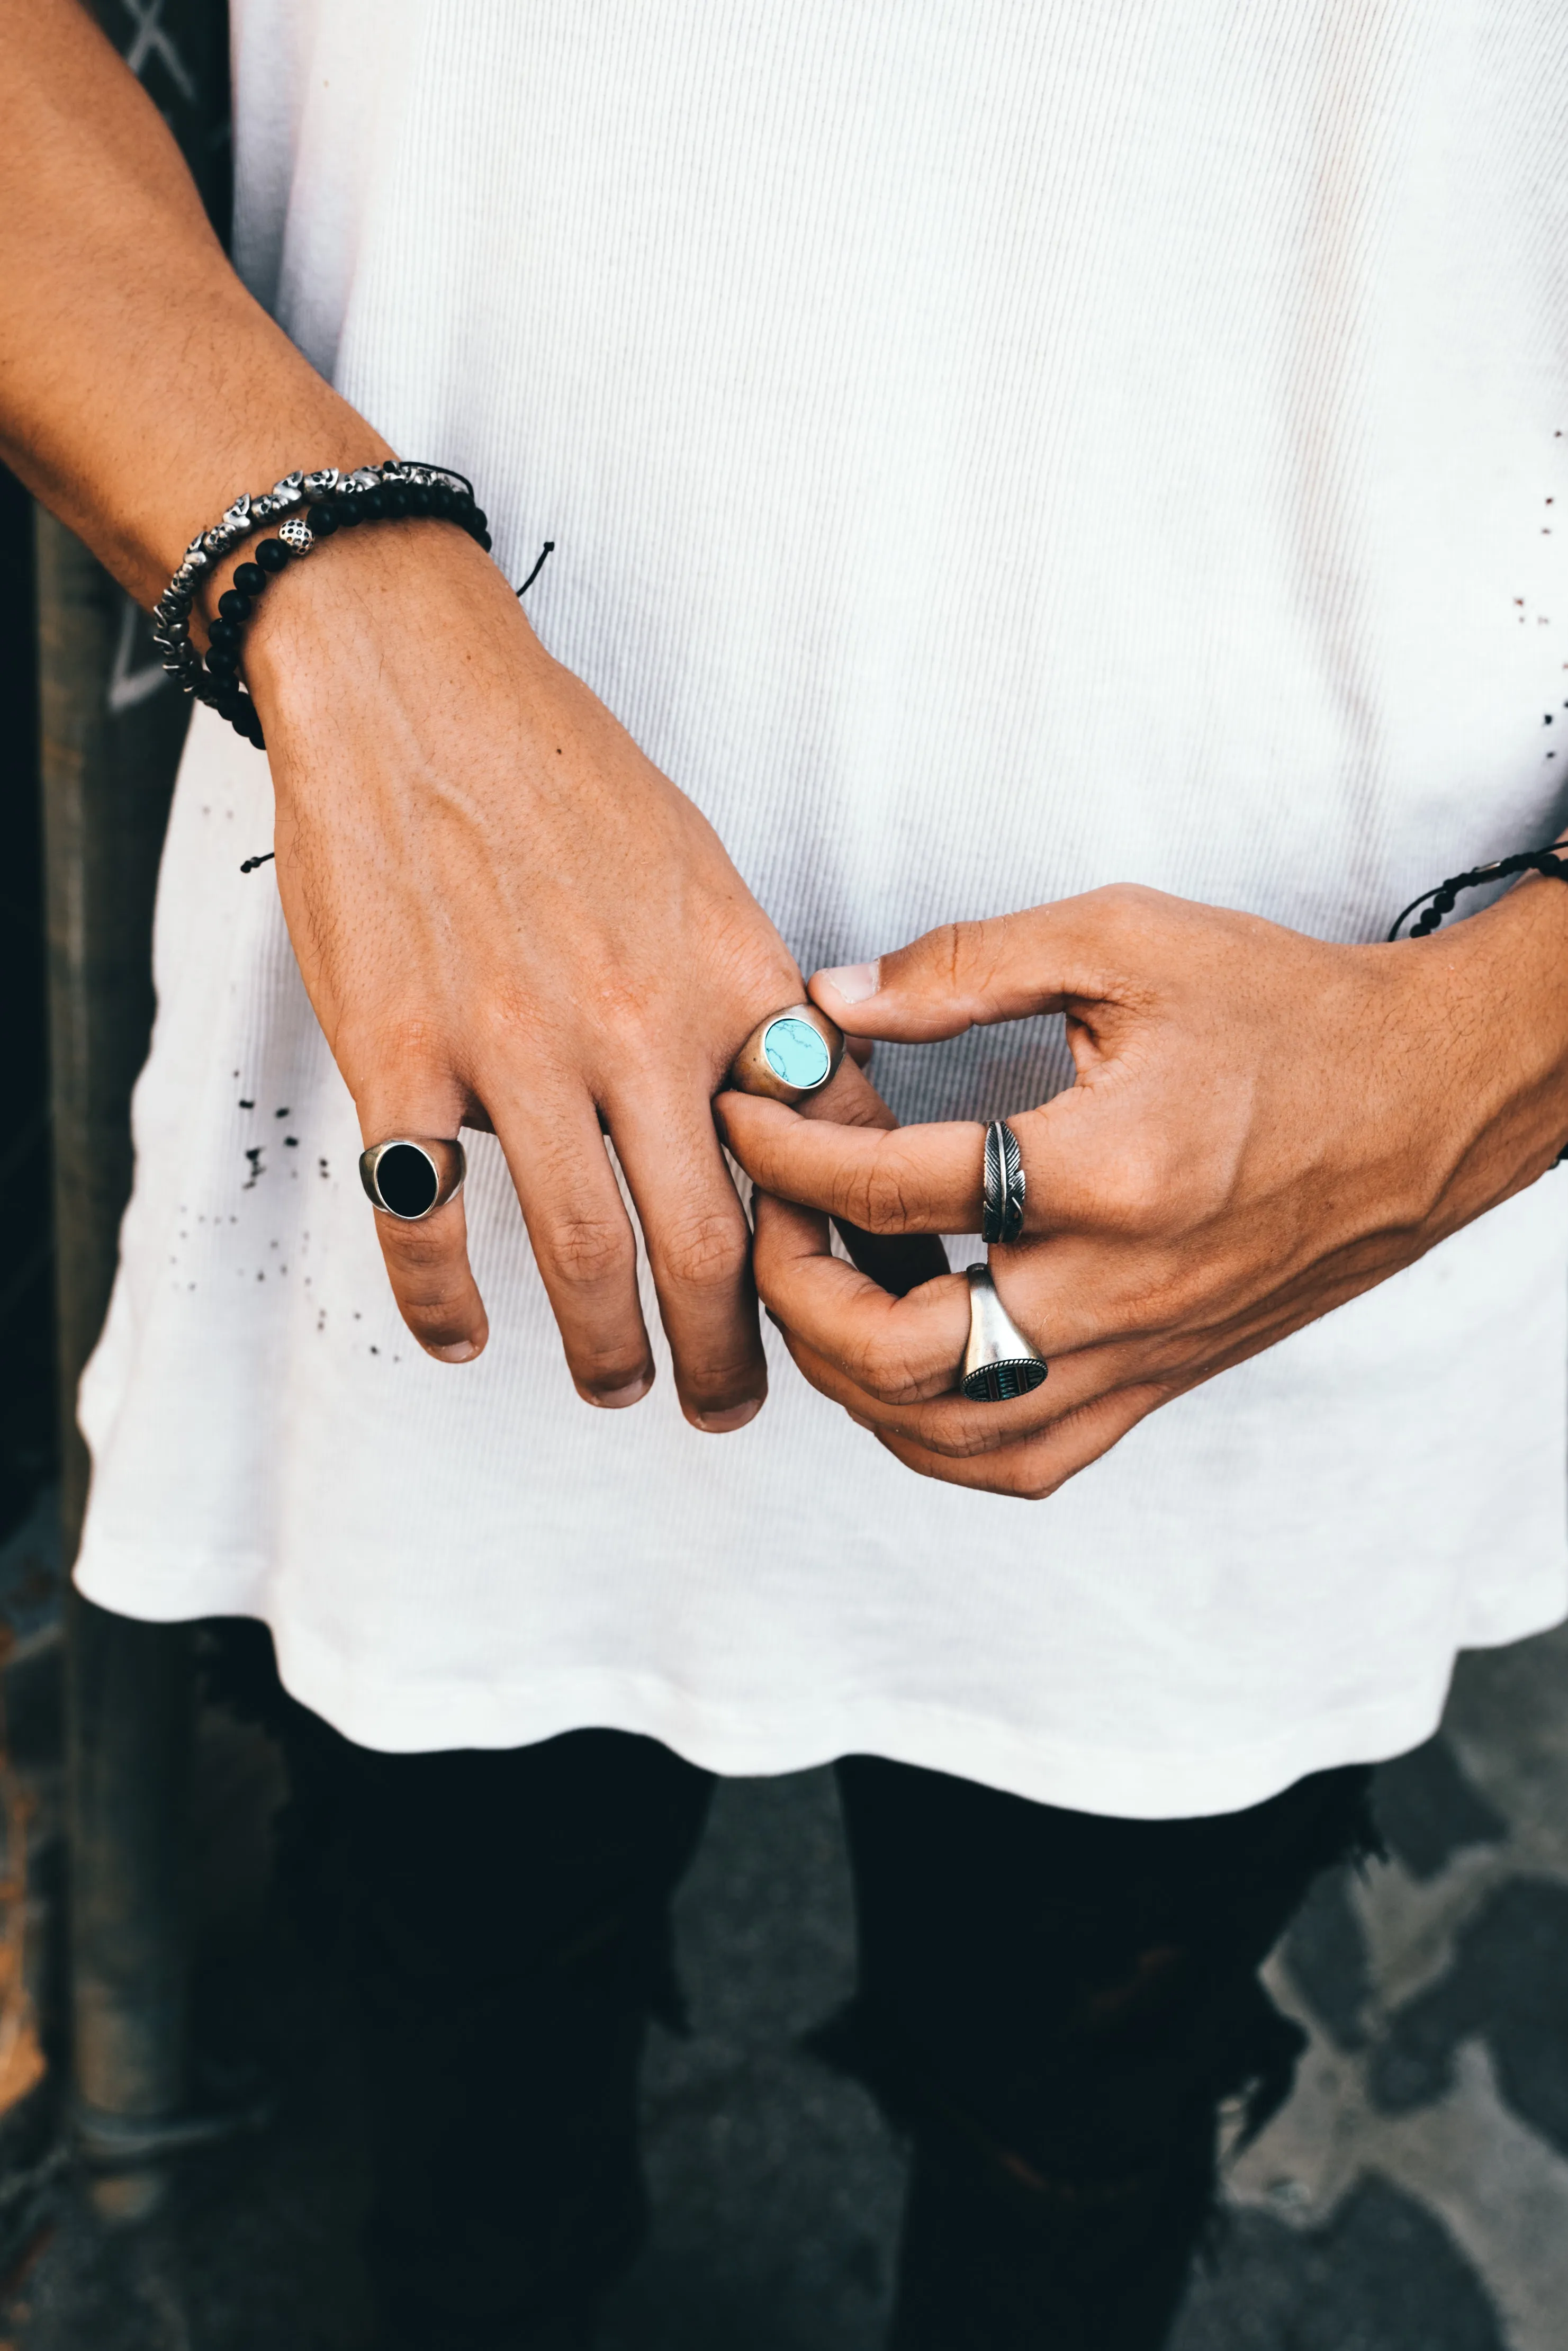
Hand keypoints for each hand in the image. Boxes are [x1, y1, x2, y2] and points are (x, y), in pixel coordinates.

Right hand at [244, 518, 811, 1423]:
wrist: (415, 688)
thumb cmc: (567, 779)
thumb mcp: (701, 877)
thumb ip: (746, 1001)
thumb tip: (803, 1115)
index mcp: (730, 978)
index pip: (821, 1152)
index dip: (846, 1256)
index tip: (849, 1317)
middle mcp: (638, 1023)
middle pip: (712, 1240)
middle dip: (734, 1352)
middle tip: (732, 1407)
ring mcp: (514, 1045)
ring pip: (585, 1253)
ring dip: (609, 1348)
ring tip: (619, 1386)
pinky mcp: (399, 1054)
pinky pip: (427, 1216)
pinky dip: (443, 1299)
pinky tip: (464, 1337)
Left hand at [717, 880, 1567, 1495]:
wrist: (1424, 1101)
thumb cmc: (1286, 1013)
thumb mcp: (1127, 940)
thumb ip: (967, 965)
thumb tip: (833, 1001)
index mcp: (1107, 1171)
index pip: (896, 1185)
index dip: (789, 1150)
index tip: (746, 1111)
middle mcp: (1120, 1290)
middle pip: (900, 1351)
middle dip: (793, 1287)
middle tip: (769, 1216)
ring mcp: (1141, 1355)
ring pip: (946, 1434)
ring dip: (848, 1373)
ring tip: (821, 1285)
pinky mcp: (1159, 1385)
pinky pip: (1020, 1459)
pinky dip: (932, 1432)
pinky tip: (903, 1360)